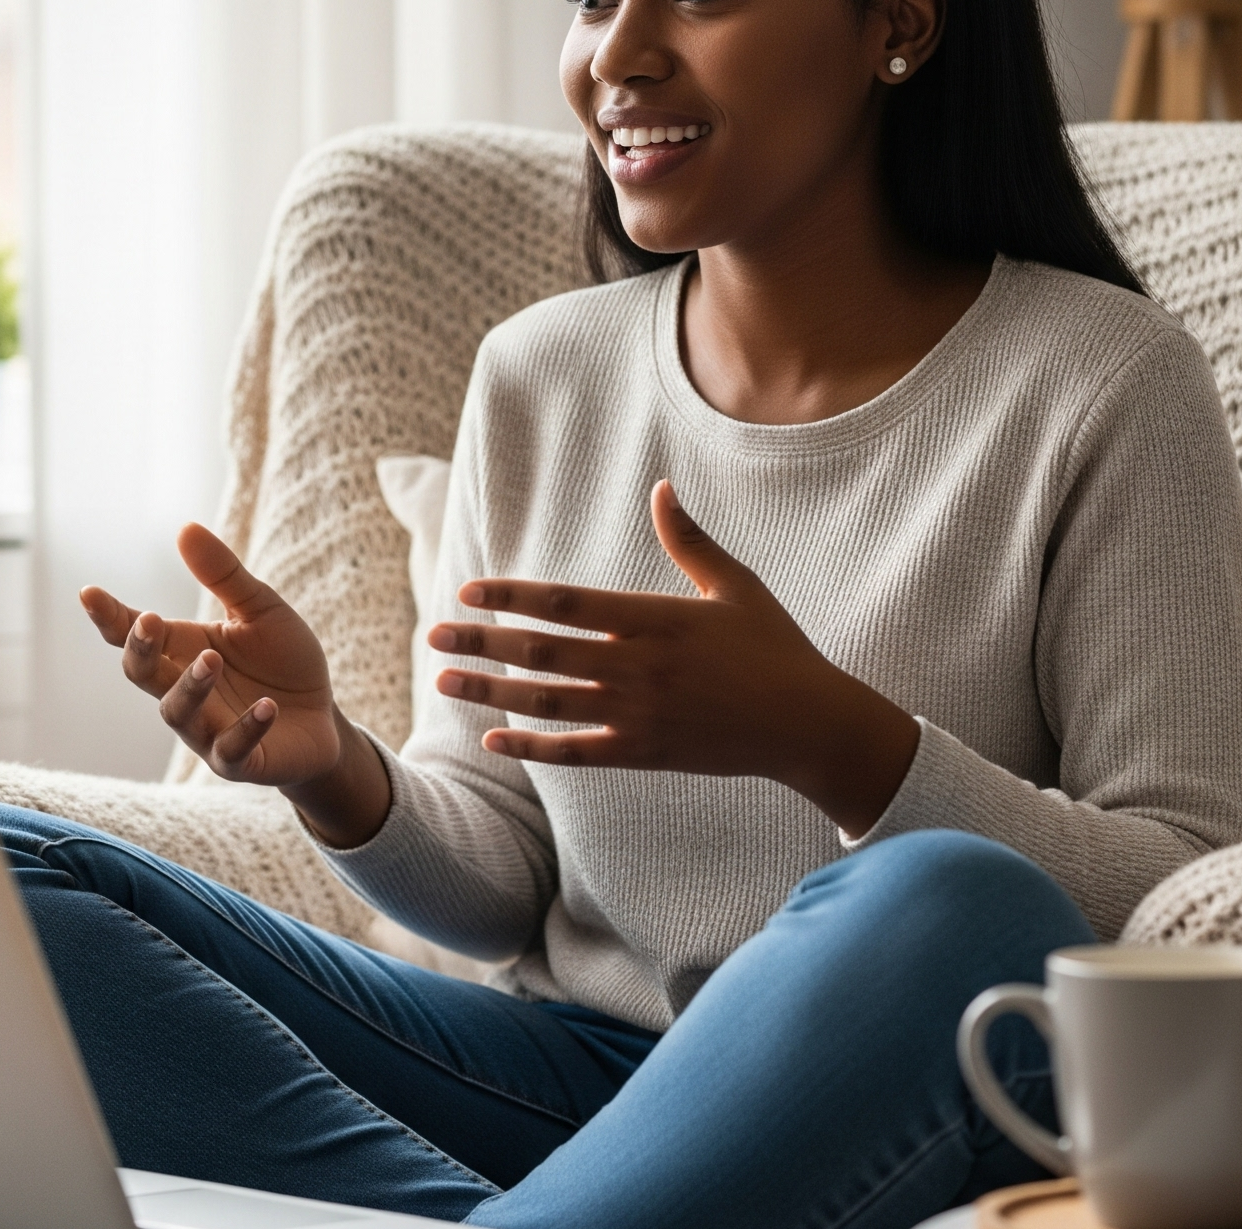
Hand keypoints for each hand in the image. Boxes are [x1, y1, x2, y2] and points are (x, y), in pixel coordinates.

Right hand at [82, 523, 342, 785]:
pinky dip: (247, 729)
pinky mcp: (241, 761)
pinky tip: (267, 707)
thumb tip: (185, 527)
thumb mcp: (260, 609)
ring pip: (180, 714)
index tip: (88, 593)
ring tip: (212, 661)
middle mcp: (184, 691)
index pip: (134, 634)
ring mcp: (207, 731)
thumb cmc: (282, 661)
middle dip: (141, 651)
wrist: (322, 718)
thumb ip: (223, 575)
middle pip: (143, 675)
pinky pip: (231, 750)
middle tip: (151, 622)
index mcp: (182, 650)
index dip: (109, 616)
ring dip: (191, 687)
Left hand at [427, 481, 919, 836]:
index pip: (564, 602)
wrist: (810, 725)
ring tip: (444, 678)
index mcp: (654, 618)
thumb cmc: (776, 648)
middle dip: (480, 640)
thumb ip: (690, 541)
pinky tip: (492, 740)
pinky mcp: (644, 753)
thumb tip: (661, 489)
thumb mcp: (735, 585)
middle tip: (431, 632)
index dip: (510, 596)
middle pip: (541, 652)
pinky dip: (531, 747)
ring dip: (490, 689)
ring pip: (546, 701)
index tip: (468, 590)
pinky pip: (576, 752)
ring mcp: (638, 714)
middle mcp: (637, 666)